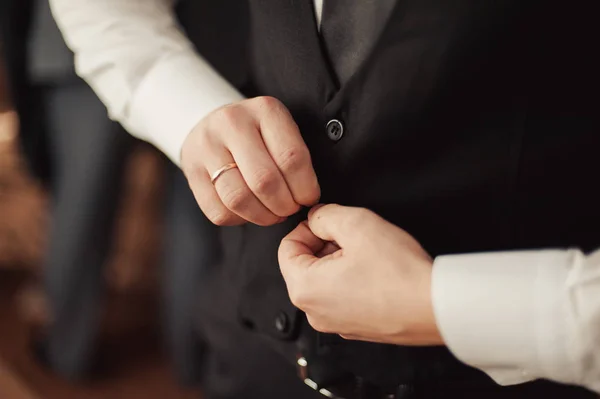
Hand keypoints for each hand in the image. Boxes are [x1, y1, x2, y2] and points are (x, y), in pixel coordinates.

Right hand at [181, 96, 319, 225]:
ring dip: (262, 216)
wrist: (213, 123)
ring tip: (273, 214)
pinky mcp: (191, 170)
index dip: (305, 188)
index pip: (291, 158)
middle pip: (264, 181)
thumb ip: (295, 157)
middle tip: (290, 209)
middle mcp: (232, 123)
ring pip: (238, 199)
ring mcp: (206, 146)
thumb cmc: (258, 133)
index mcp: (264, 110)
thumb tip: (308, 199)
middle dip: (284, 206)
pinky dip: (239, 219)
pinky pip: (218, 211)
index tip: (308, 198)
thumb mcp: (281, 130)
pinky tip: (249, 211)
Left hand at [278, 204, 443, 345]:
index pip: (286, 247)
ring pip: (325, 280)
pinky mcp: (356, 328)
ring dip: (341, 261)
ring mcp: (334, 323)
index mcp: (304, 289)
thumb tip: (316, 218)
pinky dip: (354, 280)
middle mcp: (314, 312)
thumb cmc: (399, 273)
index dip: (309, 227)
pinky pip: (343, 296)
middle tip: (355, 238)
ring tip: (370, 254)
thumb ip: (325, 215)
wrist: (435, 307)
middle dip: (326, 244)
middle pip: (305, 264)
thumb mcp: (356, 223)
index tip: (330, 223)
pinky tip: (378, 273)